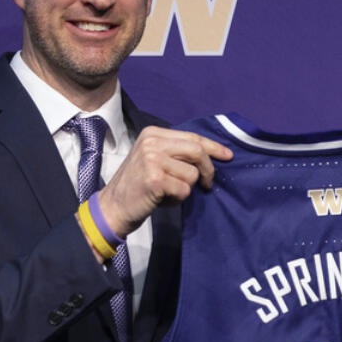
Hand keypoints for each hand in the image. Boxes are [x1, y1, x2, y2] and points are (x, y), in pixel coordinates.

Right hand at [96, 127, 232, 236]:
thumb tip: (212, 155)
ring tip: (167, 192)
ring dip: (185, 189)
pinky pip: (184, 190)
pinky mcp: (155, 179)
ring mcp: (152, 159)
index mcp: (153, 134)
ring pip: (192, 174)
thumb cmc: (138, 186)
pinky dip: (178, 199)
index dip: (213, 147)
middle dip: (208, 170)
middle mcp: (152, 143)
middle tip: (207, 185)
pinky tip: (162, 199)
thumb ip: (177, 153)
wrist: (113, 207)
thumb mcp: (154, 160)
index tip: (228, 155)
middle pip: (197, 152)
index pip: (192, 137)